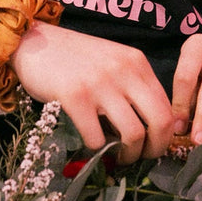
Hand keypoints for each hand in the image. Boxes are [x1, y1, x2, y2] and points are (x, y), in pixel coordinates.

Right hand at [12, 22, 174, 162]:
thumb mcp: (112, 63)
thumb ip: (132, 86)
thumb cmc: (74, 57)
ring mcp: (100, 83)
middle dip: (154, 149)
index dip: (165, 135)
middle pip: (160, 121)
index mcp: (137, 63)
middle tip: (140, 158)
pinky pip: (97, 137)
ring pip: (133, 134)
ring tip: (116, 156)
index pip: (167, 106)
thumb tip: (148, 129)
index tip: (152, 147)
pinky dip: (96, 149)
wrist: (34, 41)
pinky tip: (91, 144)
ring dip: (127, 155)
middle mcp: (124, 71)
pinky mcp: (75, 97)